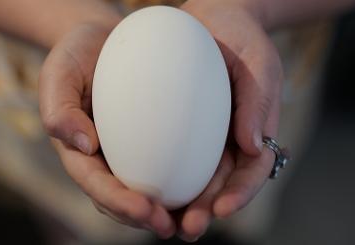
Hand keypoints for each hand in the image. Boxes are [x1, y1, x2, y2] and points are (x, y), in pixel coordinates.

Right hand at [39, 22, 175, 237]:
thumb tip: (83, 146)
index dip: (119, 202)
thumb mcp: (60, 73)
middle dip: (146, 218)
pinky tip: (207, 188)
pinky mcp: (152, 143)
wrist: (105, 43)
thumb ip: (60, 109)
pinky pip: (169, 167)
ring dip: (171, 212)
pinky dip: (186, 183)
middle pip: (124, 200)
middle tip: (172, 226)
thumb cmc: (79, 56)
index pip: (97, 185)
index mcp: (81, 153)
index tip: (146, 209)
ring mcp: (128, 155)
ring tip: (195, 221)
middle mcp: (106, 161)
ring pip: (148, 193)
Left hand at [176, 0, 283, 240]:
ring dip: (179, 203)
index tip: (220, 209)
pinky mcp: (177, 127)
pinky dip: (158, 174)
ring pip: (192, 178)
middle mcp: (227, 140)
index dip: (240, 194)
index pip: (252, 171)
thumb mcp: (259, 62)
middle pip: (220, 184)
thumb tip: (253, 147)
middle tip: (187, 227)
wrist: (211, 18)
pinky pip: (168, 154)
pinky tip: (141, 187)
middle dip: (205, 209)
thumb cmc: (241, 38)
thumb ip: (258, 102)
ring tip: (161, 220)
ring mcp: (202, 136)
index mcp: (252, 131)